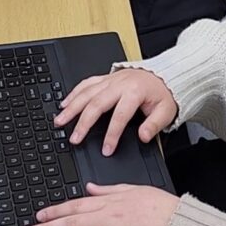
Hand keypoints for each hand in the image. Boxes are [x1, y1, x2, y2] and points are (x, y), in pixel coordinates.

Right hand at [54, 69, 176, 155]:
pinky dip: (73, 93)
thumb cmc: (162, 94)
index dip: (112, 134)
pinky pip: (86, 83)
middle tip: (74, 138)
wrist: (163, 76)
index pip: (120, 115)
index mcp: (135, 92)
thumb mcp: (166, 111)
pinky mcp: (105, 78)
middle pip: (96, 103)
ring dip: (71, 107)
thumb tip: (143, 137)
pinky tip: (64, 103)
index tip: (106, 149)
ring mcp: (110, 80)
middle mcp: (120, 84)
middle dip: (83, 122)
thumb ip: (154, 125)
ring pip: (86, 92)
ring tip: (60, 121)